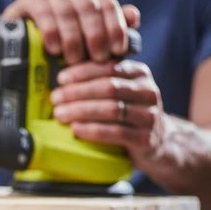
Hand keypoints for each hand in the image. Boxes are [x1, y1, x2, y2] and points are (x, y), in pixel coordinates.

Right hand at [2, 0, 139, 64]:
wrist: (19, 42)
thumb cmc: (59, 41)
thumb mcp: (87, 37)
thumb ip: (109, 27)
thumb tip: (134, 17)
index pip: (107, 4)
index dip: (115, 28)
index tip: (117, 52)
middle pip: (88, 6)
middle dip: (95, 35)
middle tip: (96, 59)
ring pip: (67, 10)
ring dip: (73, 38)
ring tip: (73, 60)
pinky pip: (43, 13)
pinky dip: (51, 33)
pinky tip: (54, 50)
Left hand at [51, 59, 166, 164]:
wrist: (155, 142)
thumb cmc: (127, 114)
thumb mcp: (119, 92)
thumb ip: (99, 81)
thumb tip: (62, 78)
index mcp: (139, 74)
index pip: (109, 67)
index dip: (83, 72)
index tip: (61, 79)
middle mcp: (148, 92)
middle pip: (109, 88)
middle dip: (78, 92)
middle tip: (55, 99)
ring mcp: (149, 116)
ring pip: (111, 109)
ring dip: (81, 111)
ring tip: (60, 114)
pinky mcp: (146, 138)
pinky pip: (116, 132)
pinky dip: (92, 130)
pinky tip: (75, 129)